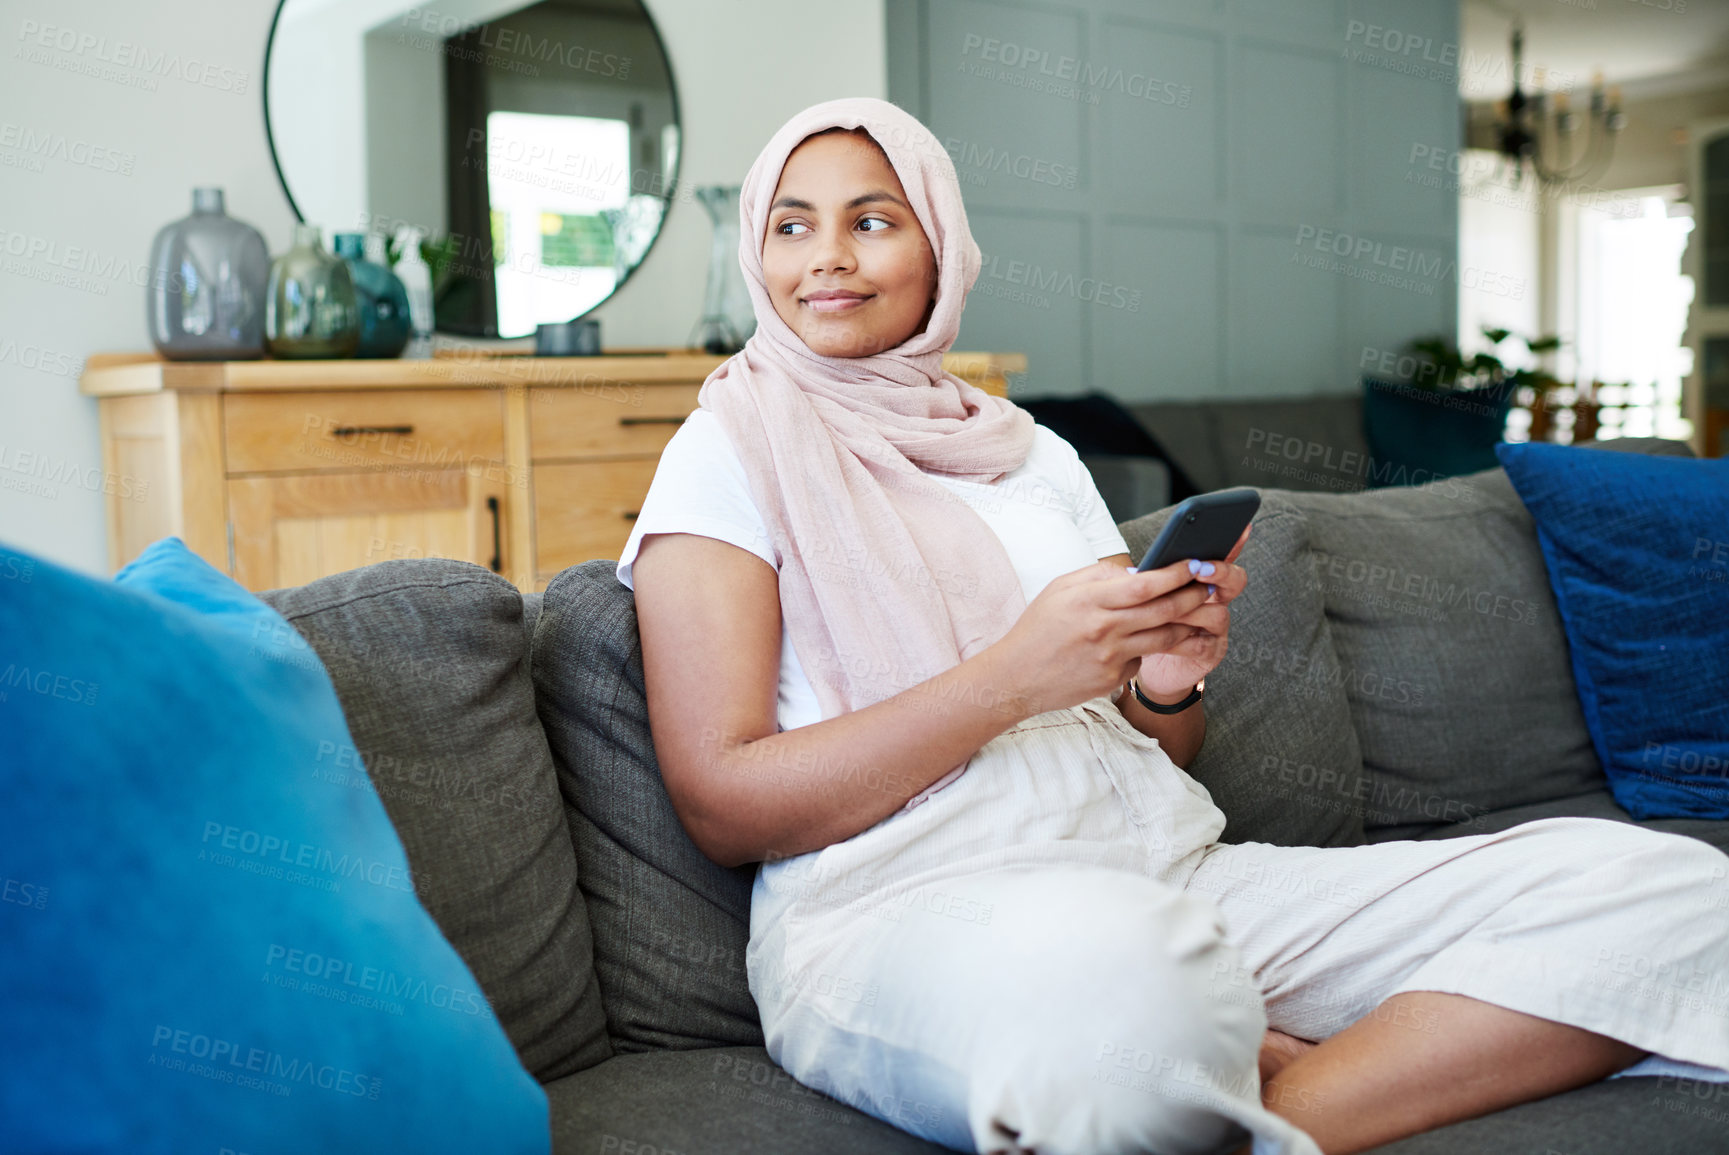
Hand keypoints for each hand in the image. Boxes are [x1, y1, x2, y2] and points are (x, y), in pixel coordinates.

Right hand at [991, 553, 1218, 717]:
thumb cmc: (1037, 629)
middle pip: (1164, 610)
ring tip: (1200, 613)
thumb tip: (1137, 570)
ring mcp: (1110, 657)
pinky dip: (1148, 649)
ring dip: (1188, 624)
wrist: (1015, 679)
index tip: (1196, 563)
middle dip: (1194, 596)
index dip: (1176, 573)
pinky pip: (1142, 659)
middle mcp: (1103, 629)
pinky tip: (1143, 644)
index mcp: (1089, 600)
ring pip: (1164, 637)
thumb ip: (1099, 575)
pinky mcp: (1113, 679)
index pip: (1145, 584)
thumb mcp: (1060, 589)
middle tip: (1211, 586)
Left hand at [1132, 524, 1250, 700]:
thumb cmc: (1139, 620)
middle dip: (1221, 572)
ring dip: (1192, 609)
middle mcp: (1214, 600)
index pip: (1223, 555)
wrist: (1137, 659)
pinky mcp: (1208, 653)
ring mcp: (1215, 628)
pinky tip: (1162, 634)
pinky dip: (1181, 638)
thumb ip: (1143, 580)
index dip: (1235, 542)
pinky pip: (1201, 643)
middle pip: (1234, 580)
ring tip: (1169, 608)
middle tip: (1201, 568)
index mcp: (1199, 579)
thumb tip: (1133, 573)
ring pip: (1218, 613)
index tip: (1240, 527)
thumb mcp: (1139, 595)